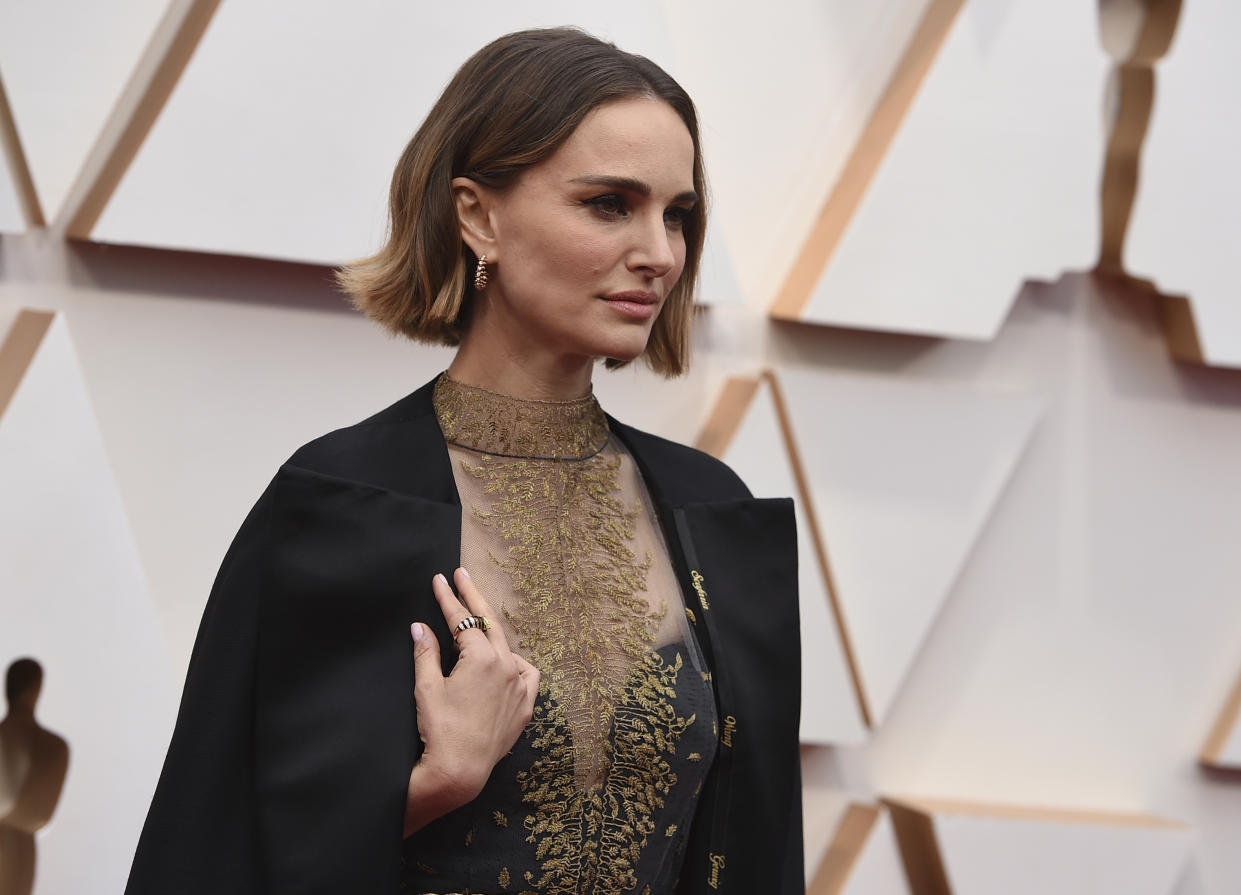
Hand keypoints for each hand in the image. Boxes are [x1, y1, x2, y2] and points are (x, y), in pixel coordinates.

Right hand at [403, 568, 539, 835]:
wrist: (460, 771)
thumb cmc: (440, 729)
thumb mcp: (427, 687)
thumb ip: (426, 652)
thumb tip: (419, 627)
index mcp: (483, 657)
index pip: (462, 619)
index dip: (448, 597)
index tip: (440, 579)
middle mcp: (507, 666)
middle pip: (488, 623)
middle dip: (473, 598)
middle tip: (461, 575)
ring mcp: (520, 686)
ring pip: (507, 647)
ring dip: (491, 632)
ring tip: (476, 622)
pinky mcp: (525, 706)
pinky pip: (526, 674)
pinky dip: (515, 663)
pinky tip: (504, 662)